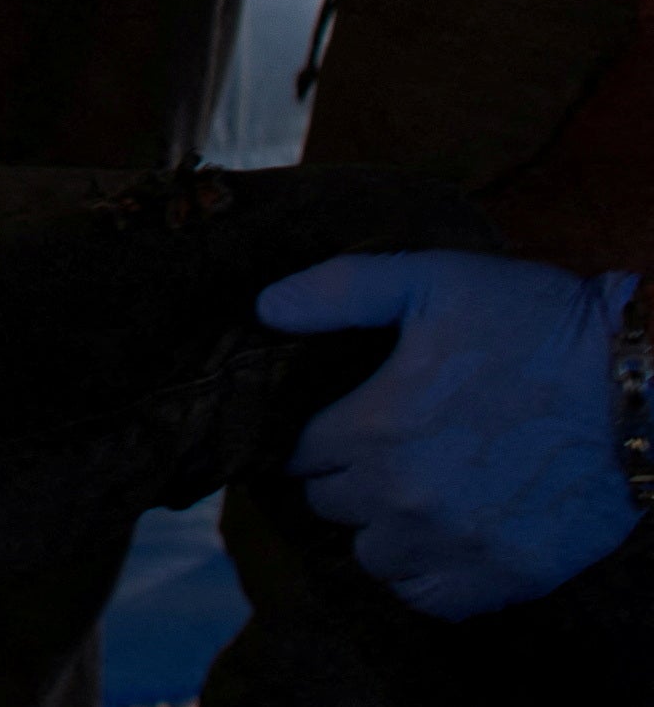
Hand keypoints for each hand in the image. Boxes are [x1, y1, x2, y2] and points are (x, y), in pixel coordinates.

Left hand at [258, 253, 641, 618]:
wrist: (642, 389)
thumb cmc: (536, 325)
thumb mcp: (430, 279)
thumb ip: (337, 291)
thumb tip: (264, 308)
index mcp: (373, 427)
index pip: (293, 453)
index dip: (310, 434)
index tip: (334, 421)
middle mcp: (404, 498)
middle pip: (329, 504)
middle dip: (343, 475)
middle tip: (379, 450)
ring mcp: (458, 544)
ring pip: (374, 557)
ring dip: (381, 528)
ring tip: (408, 493)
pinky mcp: (510, 576)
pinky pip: (433, 600)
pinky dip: (425, 576)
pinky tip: (440, 538)